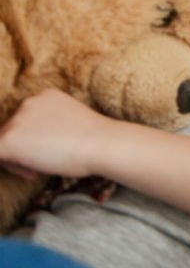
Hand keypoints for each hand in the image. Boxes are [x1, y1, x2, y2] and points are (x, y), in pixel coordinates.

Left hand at [0, 88, 117, 178]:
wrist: (101, 143)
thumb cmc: (95, 140)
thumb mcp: (70, 121)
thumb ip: (52, 124)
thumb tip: (40, 142)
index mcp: (46, 95)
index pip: (28, 119)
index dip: (36, 138)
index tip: (50, 150)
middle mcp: (29, 103)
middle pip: (13, 130)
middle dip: (25, 148)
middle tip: (43, 163)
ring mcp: (17, 121)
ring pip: (4, 143)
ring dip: (17, 158)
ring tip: (40, 168)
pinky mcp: (8, 140)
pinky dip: (13, 167)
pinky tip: (33, 172)